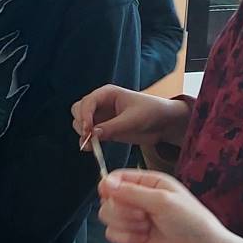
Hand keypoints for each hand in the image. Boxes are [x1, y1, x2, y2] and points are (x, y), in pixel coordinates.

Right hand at [70, 85, 189, 151]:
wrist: (163, 123)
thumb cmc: (151, 112)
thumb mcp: (133, 119)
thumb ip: (112, 127)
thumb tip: (93, 135)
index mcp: (107, 94)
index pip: (87, 102)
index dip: (84, 115)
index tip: (88, 130)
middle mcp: (101, 104)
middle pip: (78, 110)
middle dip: (81, 122)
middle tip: (88, 136)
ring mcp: (101, 117)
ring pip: (80, 123)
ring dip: (82, 133)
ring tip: (91, 144)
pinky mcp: (104, 130)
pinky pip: (89, 135)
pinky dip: (87, 141)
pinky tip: (90, 148)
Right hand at [97, 169, 240, 242]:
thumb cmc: (191, 222)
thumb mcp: (163, 201)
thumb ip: (132, 192)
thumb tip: (105, 183)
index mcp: (149, 183)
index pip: (116, 178)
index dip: (109, 187)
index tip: (112, 196)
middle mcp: (140, 198)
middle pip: (108, 199)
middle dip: (122, 210)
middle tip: (143, 215)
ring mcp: (135, 219)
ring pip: (108, 216)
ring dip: (125, 224)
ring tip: (146, 228)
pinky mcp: (132, 237)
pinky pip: (112, 234)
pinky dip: (125, 238)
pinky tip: (143, 239)